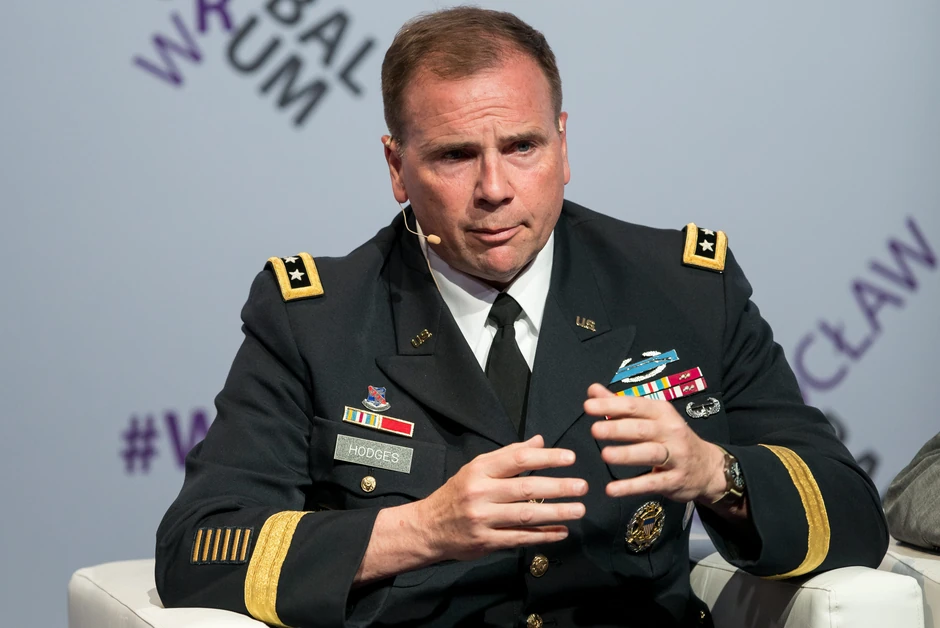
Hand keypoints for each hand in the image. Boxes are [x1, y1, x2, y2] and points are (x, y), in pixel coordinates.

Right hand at [413, 435, 587, 561]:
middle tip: (582, 486)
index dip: (546, 458)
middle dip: (558, 487)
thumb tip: (540, 441)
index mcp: (479, 470)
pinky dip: (543, 535)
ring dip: (556, 512)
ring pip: (526, 515)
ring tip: (579, 510)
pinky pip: (520, 538)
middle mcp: (480, 493)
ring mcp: (483, 519)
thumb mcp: (477, 467)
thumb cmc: (457, 493)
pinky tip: (561, 532)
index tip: (570, 458)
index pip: (518, 460)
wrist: (427, 527)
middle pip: (525, 488)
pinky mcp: (486, 542)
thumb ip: (508, 455)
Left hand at [584, 383, 726, 503]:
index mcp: (662, 412)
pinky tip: (612, 489)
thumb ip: (619, 405)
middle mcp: (671, 431)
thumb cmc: (671, 438)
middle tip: (595, 430)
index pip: (634, 406)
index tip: (588, 407)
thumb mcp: (651, 417)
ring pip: (650, 453)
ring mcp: (676, 456)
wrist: (708, 468)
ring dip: (627, 454)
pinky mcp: (675, 480)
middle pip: (642, 429)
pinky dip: (632, 487)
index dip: (611, 406)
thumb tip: (592, 390)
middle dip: (618, 429)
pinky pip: (652, 483)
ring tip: (605, 455)